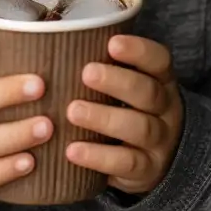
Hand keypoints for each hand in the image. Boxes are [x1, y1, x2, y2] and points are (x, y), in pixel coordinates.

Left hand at [62, 35, 184, 197]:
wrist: (156, 160)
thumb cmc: (125, 112)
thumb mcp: (125, 88)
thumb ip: (100, 68)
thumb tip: (45, 40)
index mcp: (160, 81)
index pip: (158, 61)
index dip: (139, 51)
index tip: (112, 43)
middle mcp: (165, 110)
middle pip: (149, 93)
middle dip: (118, 82)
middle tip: (87, 73)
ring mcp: (159, 141)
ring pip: (140, 127)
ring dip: (105, 118)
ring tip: (73, 111)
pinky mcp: (147, 170)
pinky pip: (127, 163)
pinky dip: (99, 157)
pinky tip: (72, 151)